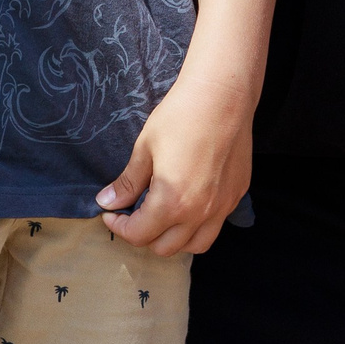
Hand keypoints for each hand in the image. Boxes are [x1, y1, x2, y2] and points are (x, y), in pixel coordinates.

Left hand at [94, 70, 253, 255]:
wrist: (222, 96)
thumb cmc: (180, 116)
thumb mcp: (145, 148)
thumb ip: (127, 182)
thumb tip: (107, 202)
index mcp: (172, 202)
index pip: (139, 235)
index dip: (119, 226)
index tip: (111, 212)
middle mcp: (200, 213)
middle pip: (165, 247)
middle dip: (143, 235)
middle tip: (134, 214)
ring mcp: (222, 206)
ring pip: (195, 245)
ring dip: (174, 238)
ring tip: (162, 216)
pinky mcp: (237, 195)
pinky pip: (216, 225)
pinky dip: (198, 225)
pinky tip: (189, 202)